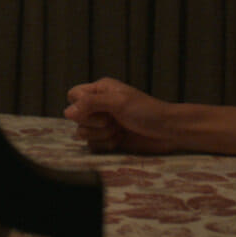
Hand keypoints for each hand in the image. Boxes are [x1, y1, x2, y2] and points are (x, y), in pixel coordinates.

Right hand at [63, 77, 182, 153]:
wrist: (168, 131)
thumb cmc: (147, 111)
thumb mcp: (118, 102)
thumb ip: (91, 104)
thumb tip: (67, 113)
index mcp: (100, 90)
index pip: (73, 95)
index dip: (79, 106)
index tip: (96, 110)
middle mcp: (99, 106)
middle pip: (75, 118)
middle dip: (94, 123)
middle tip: (113, 121)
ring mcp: (103, 124)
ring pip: (83, 133)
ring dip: (101, 135)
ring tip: (119, 131)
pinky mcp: (108, 140)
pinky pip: (93, 146)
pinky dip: (106, 145)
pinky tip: (120, 140)